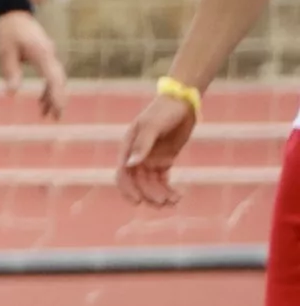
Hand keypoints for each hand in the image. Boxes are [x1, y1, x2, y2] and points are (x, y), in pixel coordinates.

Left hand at [0, 10, 67, 121]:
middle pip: (58, 80)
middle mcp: (50, 54)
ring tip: (47, 114)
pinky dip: (47, 87)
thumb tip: (12, 93)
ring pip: (55, 78)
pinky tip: (41, 100)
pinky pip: (50, 74)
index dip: (57, 95)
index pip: (54, 78)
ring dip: (52, 95)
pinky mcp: (45, 54)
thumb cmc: (6, 31)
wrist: (12, 12)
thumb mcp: (4, 53)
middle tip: (55, 118)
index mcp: (41, 53)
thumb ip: (10, 72)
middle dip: (58, 99)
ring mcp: (49, 54)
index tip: (59, 109)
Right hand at [117, 86, 196, 206]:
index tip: (138, 201)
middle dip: (149, 195)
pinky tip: (178, 196)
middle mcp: (137, 156)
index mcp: (128, 148)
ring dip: (160, 195)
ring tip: (174, 201)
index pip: (123, 174)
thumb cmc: (163, 111)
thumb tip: (130, 165)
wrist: (182, 103)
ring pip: (151, 185)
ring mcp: (150, 160)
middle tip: (164, 202)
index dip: (128, 189)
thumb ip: (142, 144)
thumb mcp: (152, 126)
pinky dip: (168, 190)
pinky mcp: (164, 161)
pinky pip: (163, 181)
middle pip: (138, 183)